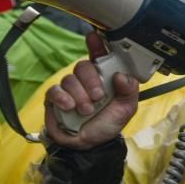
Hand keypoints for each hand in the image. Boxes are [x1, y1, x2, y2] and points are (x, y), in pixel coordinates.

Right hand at [43, 32, 139, 150]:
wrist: (90, 146)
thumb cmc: (107, 124)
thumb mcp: (126, 108)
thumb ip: (129, 91)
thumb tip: (122, 76)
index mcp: (104, 77)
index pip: (99, 55)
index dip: (96, 44)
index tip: (94, 37)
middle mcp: (86, 79)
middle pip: (83, 66)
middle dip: (91, 81)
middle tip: (98, 97)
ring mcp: (70, 88)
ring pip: (70, 79)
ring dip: (80, 96)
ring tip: (87, 110)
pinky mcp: (55, 98)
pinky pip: (55, 90)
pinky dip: (63, 98)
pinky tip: (70, 107)